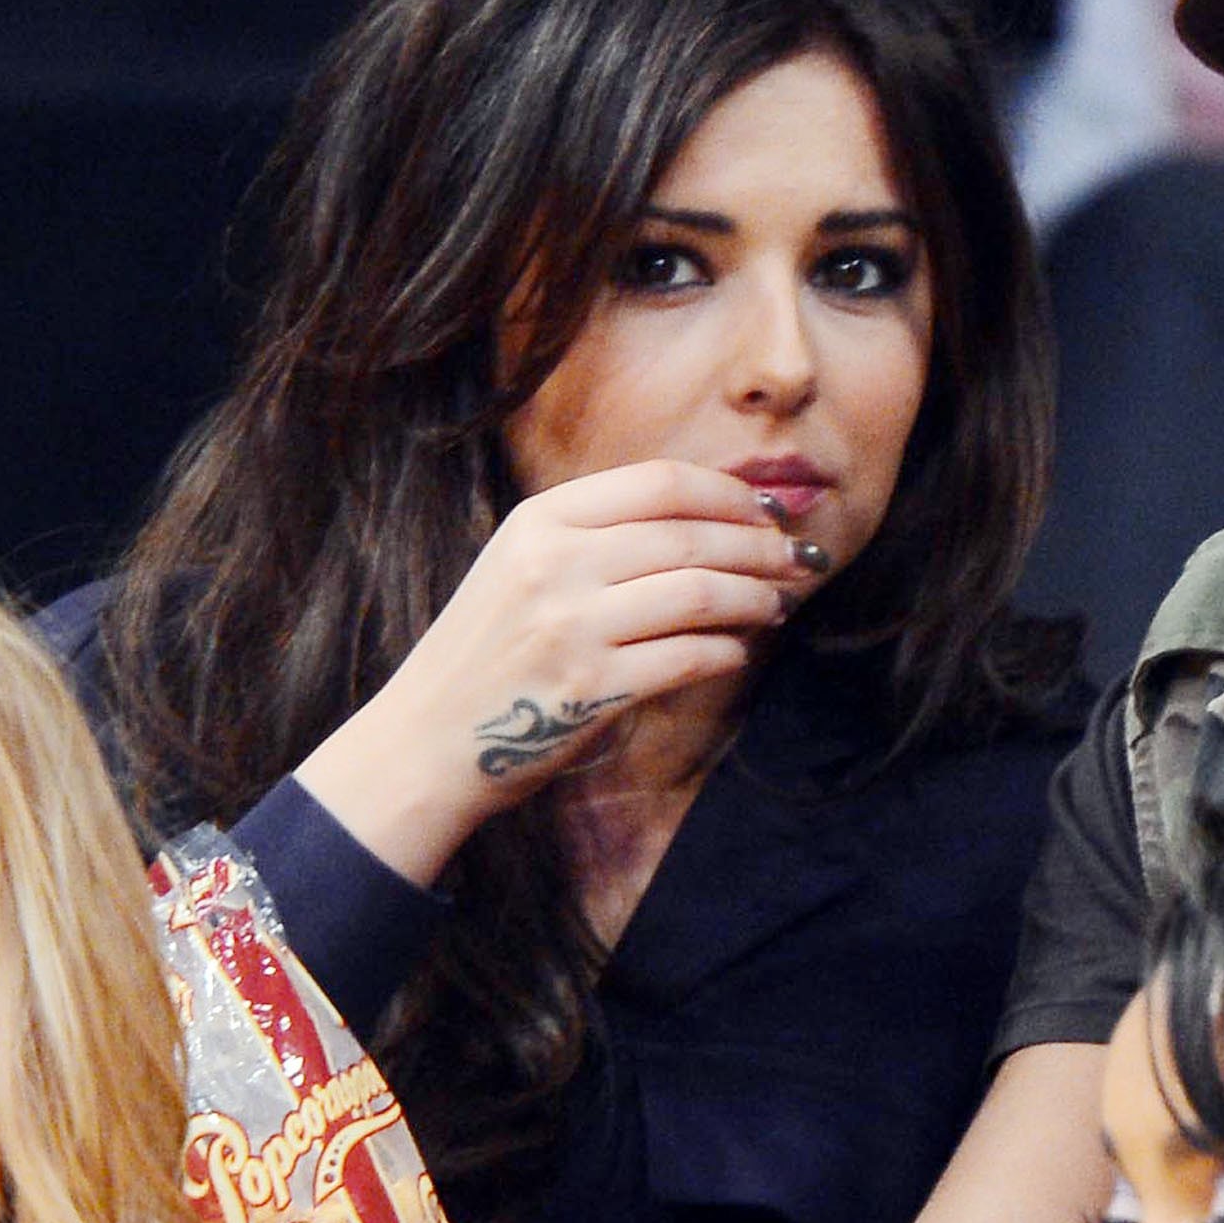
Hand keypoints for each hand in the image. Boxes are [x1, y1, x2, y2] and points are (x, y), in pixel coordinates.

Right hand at [295, 459, 819, 884]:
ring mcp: (573, 627)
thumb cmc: (487, 654)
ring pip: (700, 594)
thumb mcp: (521, 567)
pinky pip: (688, 658)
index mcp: (541, 521)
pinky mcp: (591, 689)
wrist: (430, 738)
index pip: (660, 484)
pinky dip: (726, 651)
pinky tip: (737, 650)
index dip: (728, 493)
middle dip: (758, 546)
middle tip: (794, 559)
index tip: (765, 509)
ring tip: (774, 605)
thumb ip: (597, 537)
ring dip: (753, 598)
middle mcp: (557, 564)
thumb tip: (704, 519)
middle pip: (691, 536)